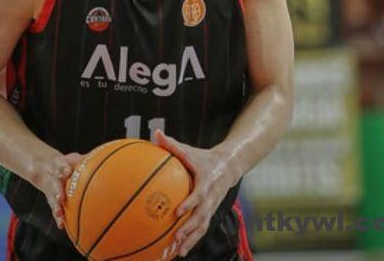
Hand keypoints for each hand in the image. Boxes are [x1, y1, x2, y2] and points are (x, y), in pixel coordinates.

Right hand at [34, 151, 83, 229]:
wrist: (44, 167)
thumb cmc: (65, 163)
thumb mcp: (72, 158)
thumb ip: (83, 160)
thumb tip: (102, 155)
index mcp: (59, 167)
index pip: (60, 166)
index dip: (63, 168)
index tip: (67, 171)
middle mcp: (54, 179)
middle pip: (54, 184)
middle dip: (57, 191)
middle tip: (60, 197)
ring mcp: (51, 190)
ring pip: (52, 199)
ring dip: (56, 207)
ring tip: (59, 214)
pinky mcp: (51, 199)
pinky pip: (55, 208)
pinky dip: (58, 217)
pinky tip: (61, 226)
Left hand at [152, 130, 233, 257]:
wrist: (228, 167)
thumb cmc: (203, 158)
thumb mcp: (189, 150)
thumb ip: (172, 144)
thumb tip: (155, 133)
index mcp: (206, 182)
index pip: (199, 195)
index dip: (190, 203)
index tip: (178, 212)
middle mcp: (211, 198)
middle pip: (201, 216)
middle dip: (190, 228)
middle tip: (176, 237)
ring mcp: (211, 208)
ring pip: (202, 227)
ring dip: (191, 240)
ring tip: (178, 252)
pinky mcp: (209, 214)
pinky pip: (200, 230)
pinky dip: (191, 241)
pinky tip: (178, 251)